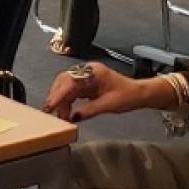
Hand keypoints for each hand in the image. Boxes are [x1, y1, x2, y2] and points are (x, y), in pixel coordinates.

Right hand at [42, 61, 164, 121]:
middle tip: (52, 113)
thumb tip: (73, 117)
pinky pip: (71, 90)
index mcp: (94, 72)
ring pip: (65, 86)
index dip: (59, 94)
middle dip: (56, 96)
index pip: (71, 81)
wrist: (138, 94)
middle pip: (64, 81)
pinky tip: (65, 111)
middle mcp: (88, 71)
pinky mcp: (86, 83)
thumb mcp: (109, 105)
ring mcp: (86, 76)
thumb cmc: (128, 96)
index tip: (50, 106)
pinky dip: (66, 100)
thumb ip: (90, 110)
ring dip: (61, 100)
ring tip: (60, 115)